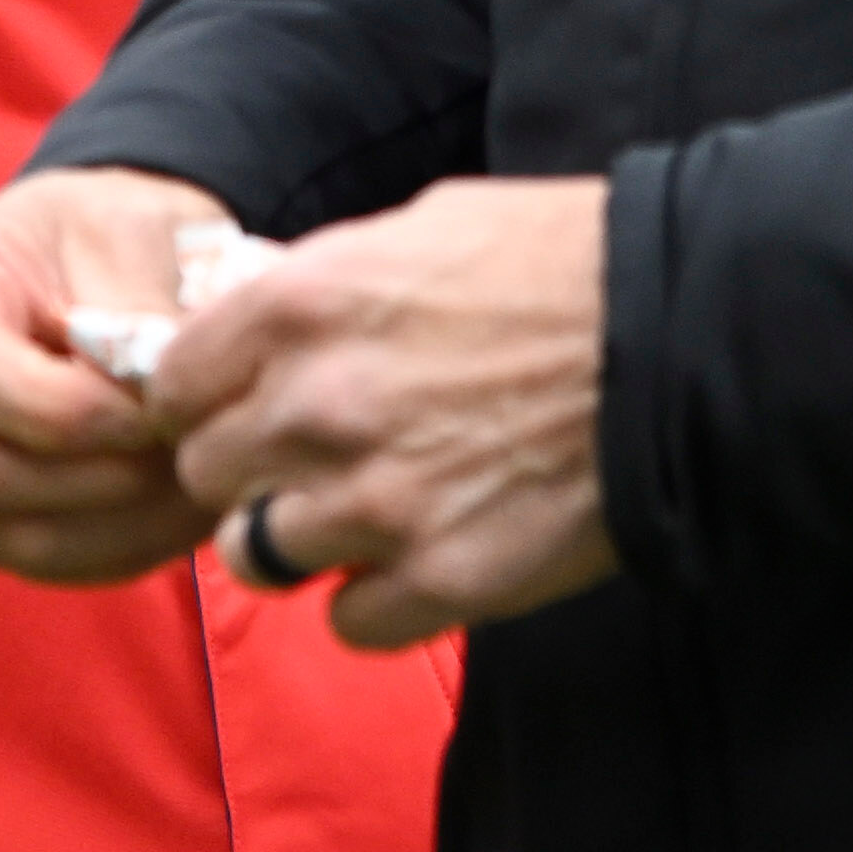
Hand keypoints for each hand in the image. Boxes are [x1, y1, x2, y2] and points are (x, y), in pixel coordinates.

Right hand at [0, 165, 227, 587]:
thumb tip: (162, 403)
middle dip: (102, 473)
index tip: (161, 407)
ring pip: (9, 532)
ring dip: (122, 523)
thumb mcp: (134, 228)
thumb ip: (140, 309)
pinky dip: (120, 547)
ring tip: (205, 487)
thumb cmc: (111, 234)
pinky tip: (184, 514)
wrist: (92, 261)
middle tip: (199, 454)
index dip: (65, 408)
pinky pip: (37, 557)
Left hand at [151, 176, 613, 654]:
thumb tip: (260, 325)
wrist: (679, 339)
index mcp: (299, 307)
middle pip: (210, 473)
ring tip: (365, 511)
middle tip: (315, 455)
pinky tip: (420, 555)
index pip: (173, 384)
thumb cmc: (559, 265)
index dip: (207, 396)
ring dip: (302, 537)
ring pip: (258, 554)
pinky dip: (375, 599)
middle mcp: (316, 408)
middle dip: (253, 466)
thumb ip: (319, 289)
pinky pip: (348, 622)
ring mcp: (374, 502)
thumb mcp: (418, 230)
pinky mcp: (440, 578)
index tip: (243, 402)